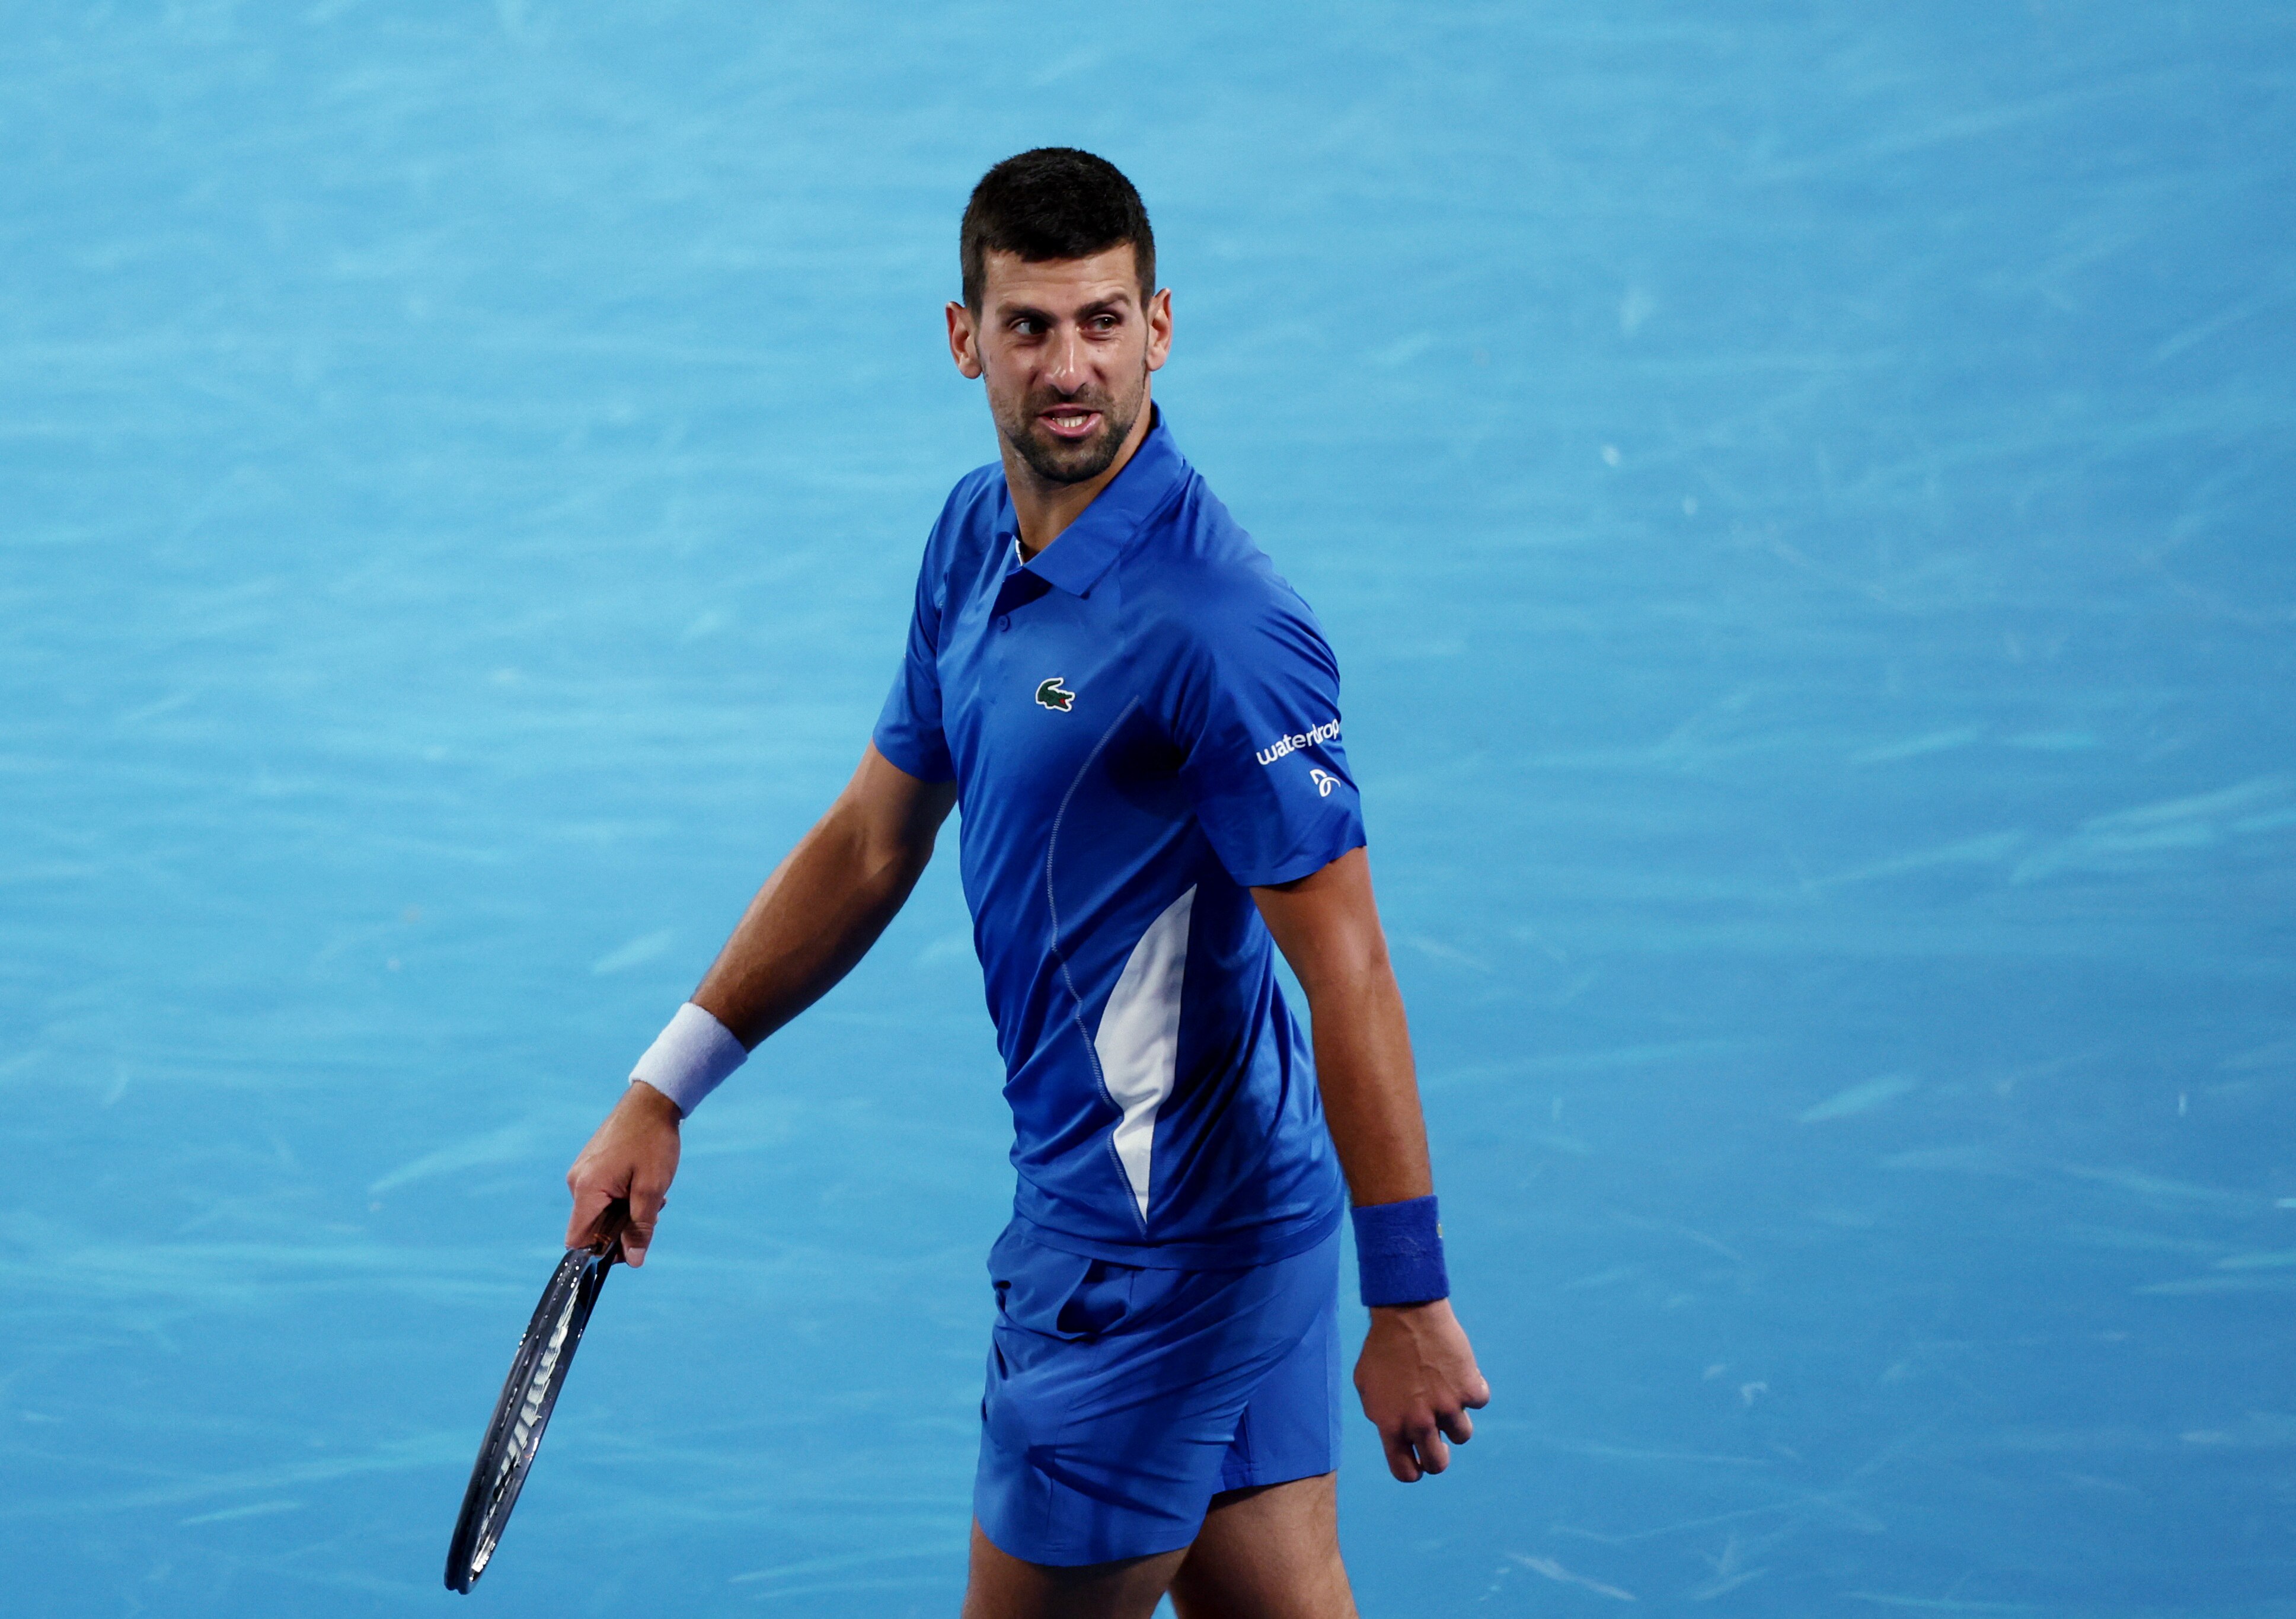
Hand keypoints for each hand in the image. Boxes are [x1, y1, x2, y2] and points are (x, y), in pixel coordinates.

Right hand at [564, 1081, 681, 1266]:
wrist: (653, 1101)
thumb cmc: (652, 1142)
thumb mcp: (652, 1189)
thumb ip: (641, 1227)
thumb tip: (633, 1261)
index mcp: (586, 1189)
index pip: (578, 1239)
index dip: (601, 1251)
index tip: (628, 1247)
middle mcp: (577, 1181)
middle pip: (591, 1226)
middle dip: (621, 1229)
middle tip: (651, 1215)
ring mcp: (583, 1171)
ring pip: (600, 1210)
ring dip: (626, 1211)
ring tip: (653, 1194)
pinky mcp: (591, 1164)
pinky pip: (602, 1193)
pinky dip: (622, 1196)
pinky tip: (644, 1184)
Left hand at [1353, 1298, 1489, 1480]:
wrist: (1406, 1313)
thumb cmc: (1381, 1347)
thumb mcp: (1366, 1386)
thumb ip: (1381, 1414)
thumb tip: (1394, 1433)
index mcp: (1391, 1425)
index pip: (1405, 1472)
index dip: (1413, 1471)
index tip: (1418, 1463)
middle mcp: (1420, 1422)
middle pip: (1439, 1464)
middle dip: (1440, 1456)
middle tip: (1439, 1439)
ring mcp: (1447, 1407)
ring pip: (1463, 1434)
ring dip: (1455, 1418)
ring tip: (1445, 1392)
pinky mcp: (1469, 1388)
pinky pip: (1478, 1401)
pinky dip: (1471, 1388)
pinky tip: (1458, 1371)